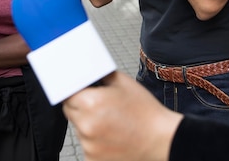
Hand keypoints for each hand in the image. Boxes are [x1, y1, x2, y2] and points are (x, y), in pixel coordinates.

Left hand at [63, 71, 182, 160]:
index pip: (67, 95)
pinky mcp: (93, 159)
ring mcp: (89, 145)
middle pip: (71, 111)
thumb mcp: (123, 82)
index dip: (76, 92)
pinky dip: (95, 141)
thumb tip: (86, 74)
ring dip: (89, 124)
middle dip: (82, 107)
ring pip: (79, 129)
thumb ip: (100, 76)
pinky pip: (87, 145)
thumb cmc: (145, 113)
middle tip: (103, 108)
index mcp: (90, 103)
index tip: (84, 93)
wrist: (161, 139)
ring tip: (112, 123)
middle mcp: (86, 125)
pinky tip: (112, 136)